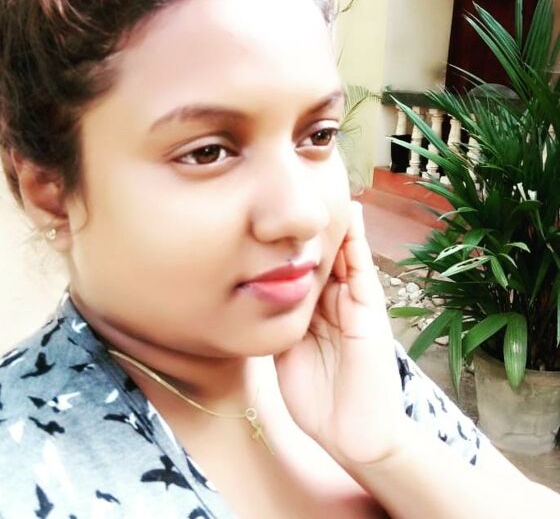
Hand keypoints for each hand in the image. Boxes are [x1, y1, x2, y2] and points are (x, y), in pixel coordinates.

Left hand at [274, 201, 407, 465]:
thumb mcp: (285, 353)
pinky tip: (350, 216)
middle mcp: (331, 302)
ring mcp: (352, 305)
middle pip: (317, 253)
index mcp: (309, 311)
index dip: (283, 243)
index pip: (295, 267)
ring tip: (325, 187)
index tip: (268, 217)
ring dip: (332, 224)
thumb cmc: (316, 399)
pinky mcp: (370, 312)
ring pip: (341, 254)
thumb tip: (251, 298)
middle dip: (306, 225)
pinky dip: (357, 243)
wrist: (352, 434)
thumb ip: (275, 325)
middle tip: (299, 187)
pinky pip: (362, 270)